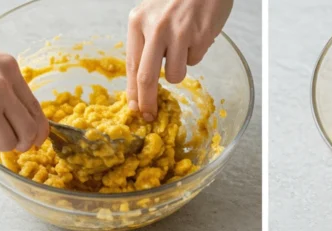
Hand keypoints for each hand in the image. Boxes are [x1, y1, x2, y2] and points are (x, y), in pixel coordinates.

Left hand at [126, 0, 232, 121]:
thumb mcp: (153, 14)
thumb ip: (147, 41)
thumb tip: (143, 79)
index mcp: (138, 22)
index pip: (131, 64)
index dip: (133, 91)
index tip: (135, 109)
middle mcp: (155, 28)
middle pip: (147, 77)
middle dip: (148, 101)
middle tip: (150, 116)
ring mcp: (178, 34)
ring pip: (175, 74)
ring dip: (180, 70)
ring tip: (185, 47)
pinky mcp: (200, 38)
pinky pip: (195, 61)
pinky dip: (196, 53)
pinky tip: (198, 34)